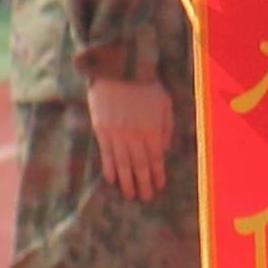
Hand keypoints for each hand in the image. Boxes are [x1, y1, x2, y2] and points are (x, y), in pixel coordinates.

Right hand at [87, 74, 176, 201]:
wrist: (119, 69)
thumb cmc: (145, 85)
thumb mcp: (165, 104)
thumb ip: (166, 128)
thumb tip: (163, 149)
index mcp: (152, 129)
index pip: (155, 159)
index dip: (157, 175)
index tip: (159, 187)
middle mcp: (134, 135)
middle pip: (139, 166)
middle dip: (143, 184)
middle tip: (145, 198)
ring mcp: (116, 134)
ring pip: (122, 164)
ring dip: (126, 181)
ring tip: (129, 195)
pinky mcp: (101, 130)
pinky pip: (106, 154)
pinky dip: (110, 168)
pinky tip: (112, 179)